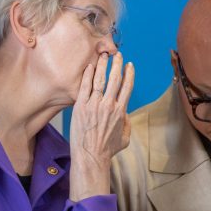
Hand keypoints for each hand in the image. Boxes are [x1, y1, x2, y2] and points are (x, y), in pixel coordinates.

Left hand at [69, 52, 134, 200]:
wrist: (91, 156)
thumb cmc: (107, 150)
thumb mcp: (125, 138)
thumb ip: (127, 123)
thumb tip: (125, 114)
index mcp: (121, 111)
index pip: (127, 86)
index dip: (129, 74)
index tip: (129, 65)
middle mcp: (109, 105)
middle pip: (115, 79)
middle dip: (117, 64)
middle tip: (117, 54)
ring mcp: (94, 105)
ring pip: (100, 79)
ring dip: (103, 65)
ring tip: (104, 55)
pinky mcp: (81, 106)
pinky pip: (85, 86)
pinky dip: (88, 75)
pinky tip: (90, 66)